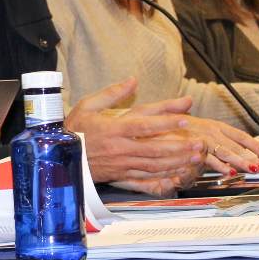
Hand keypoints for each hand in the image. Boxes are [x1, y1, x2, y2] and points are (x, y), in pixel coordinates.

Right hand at [66, 77, 203, 195]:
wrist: (59, 158)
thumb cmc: (75, 129)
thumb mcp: (88, 105)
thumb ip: (112, 93)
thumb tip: (132, 80)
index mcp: (113, 129)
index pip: (144, 125)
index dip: (165, 121)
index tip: (184, 116)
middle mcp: (120, 148)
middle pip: (155, 148)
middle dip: (180, 146)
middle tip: (200, 142)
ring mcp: (122, 164)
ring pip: (155, 165)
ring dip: (178, 162)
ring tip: (196, 157)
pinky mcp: (122, 176)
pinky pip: (147, 179)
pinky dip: (165, 177)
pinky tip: (179, 174)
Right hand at [178, 116, 258, 175]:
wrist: (154, 125)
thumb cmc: (174, 126)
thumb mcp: (197, 126)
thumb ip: (212, 132)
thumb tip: (230, 142)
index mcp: (214, 126)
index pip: (239, 135)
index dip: (253, 144)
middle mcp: (211, 132)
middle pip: (236, 146)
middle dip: (251, 157)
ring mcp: (203, 140)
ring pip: (226, 152)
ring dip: (241, 162)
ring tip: (253, 169)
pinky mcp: (192, 149)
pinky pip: (209, 159)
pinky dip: (220, 166)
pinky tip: (229, 173)